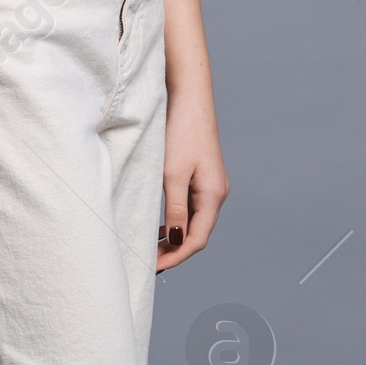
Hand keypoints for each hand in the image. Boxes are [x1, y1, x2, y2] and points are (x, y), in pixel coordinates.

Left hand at [157, 95, 227, 271]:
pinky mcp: (202, 177)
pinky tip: (160, 225)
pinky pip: (191, 208)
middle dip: (175, 251)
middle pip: (198, 234)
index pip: (197, 239)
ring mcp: (211, 185)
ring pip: (194, 222)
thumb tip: (176, 241)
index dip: (176, 257)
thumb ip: (175, 210)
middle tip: (148, 261)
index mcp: (213, 195)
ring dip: (174, 238)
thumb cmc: (180, 131)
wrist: (189, 97)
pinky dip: (176, 221)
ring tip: (151, 247)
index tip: (154, 267)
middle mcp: (217, 193)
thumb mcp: (172, 174)